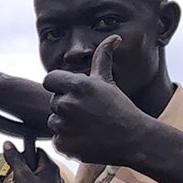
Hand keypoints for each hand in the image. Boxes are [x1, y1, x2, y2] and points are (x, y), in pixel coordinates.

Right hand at [2, 141, 66, 182]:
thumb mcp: (21, 176)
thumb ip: (15, 159)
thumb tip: (8, 145)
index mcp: (51, 167)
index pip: (37, 151)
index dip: (24, 154)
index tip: (16, 161)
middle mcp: (55, 177)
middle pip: (35, 167)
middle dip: (22, 174)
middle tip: (17, 181)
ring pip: (34, 182)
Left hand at [44, 36, 148, 166]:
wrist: (132, 139)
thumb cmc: (120, 108)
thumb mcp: (108, 81)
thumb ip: (102, 58)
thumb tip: (113, 38)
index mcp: (76, 86)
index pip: (49, 80)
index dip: (58, 85)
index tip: (70, 91)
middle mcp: (66, 104)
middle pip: (54, 101)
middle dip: (67, 105)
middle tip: (88, 112)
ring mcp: (63, 126)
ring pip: (54, 121)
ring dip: (66, 124)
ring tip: (88, 126)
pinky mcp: (63, 145)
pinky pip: (57, 140)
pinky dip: (68, 141)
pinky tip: (85, 139)